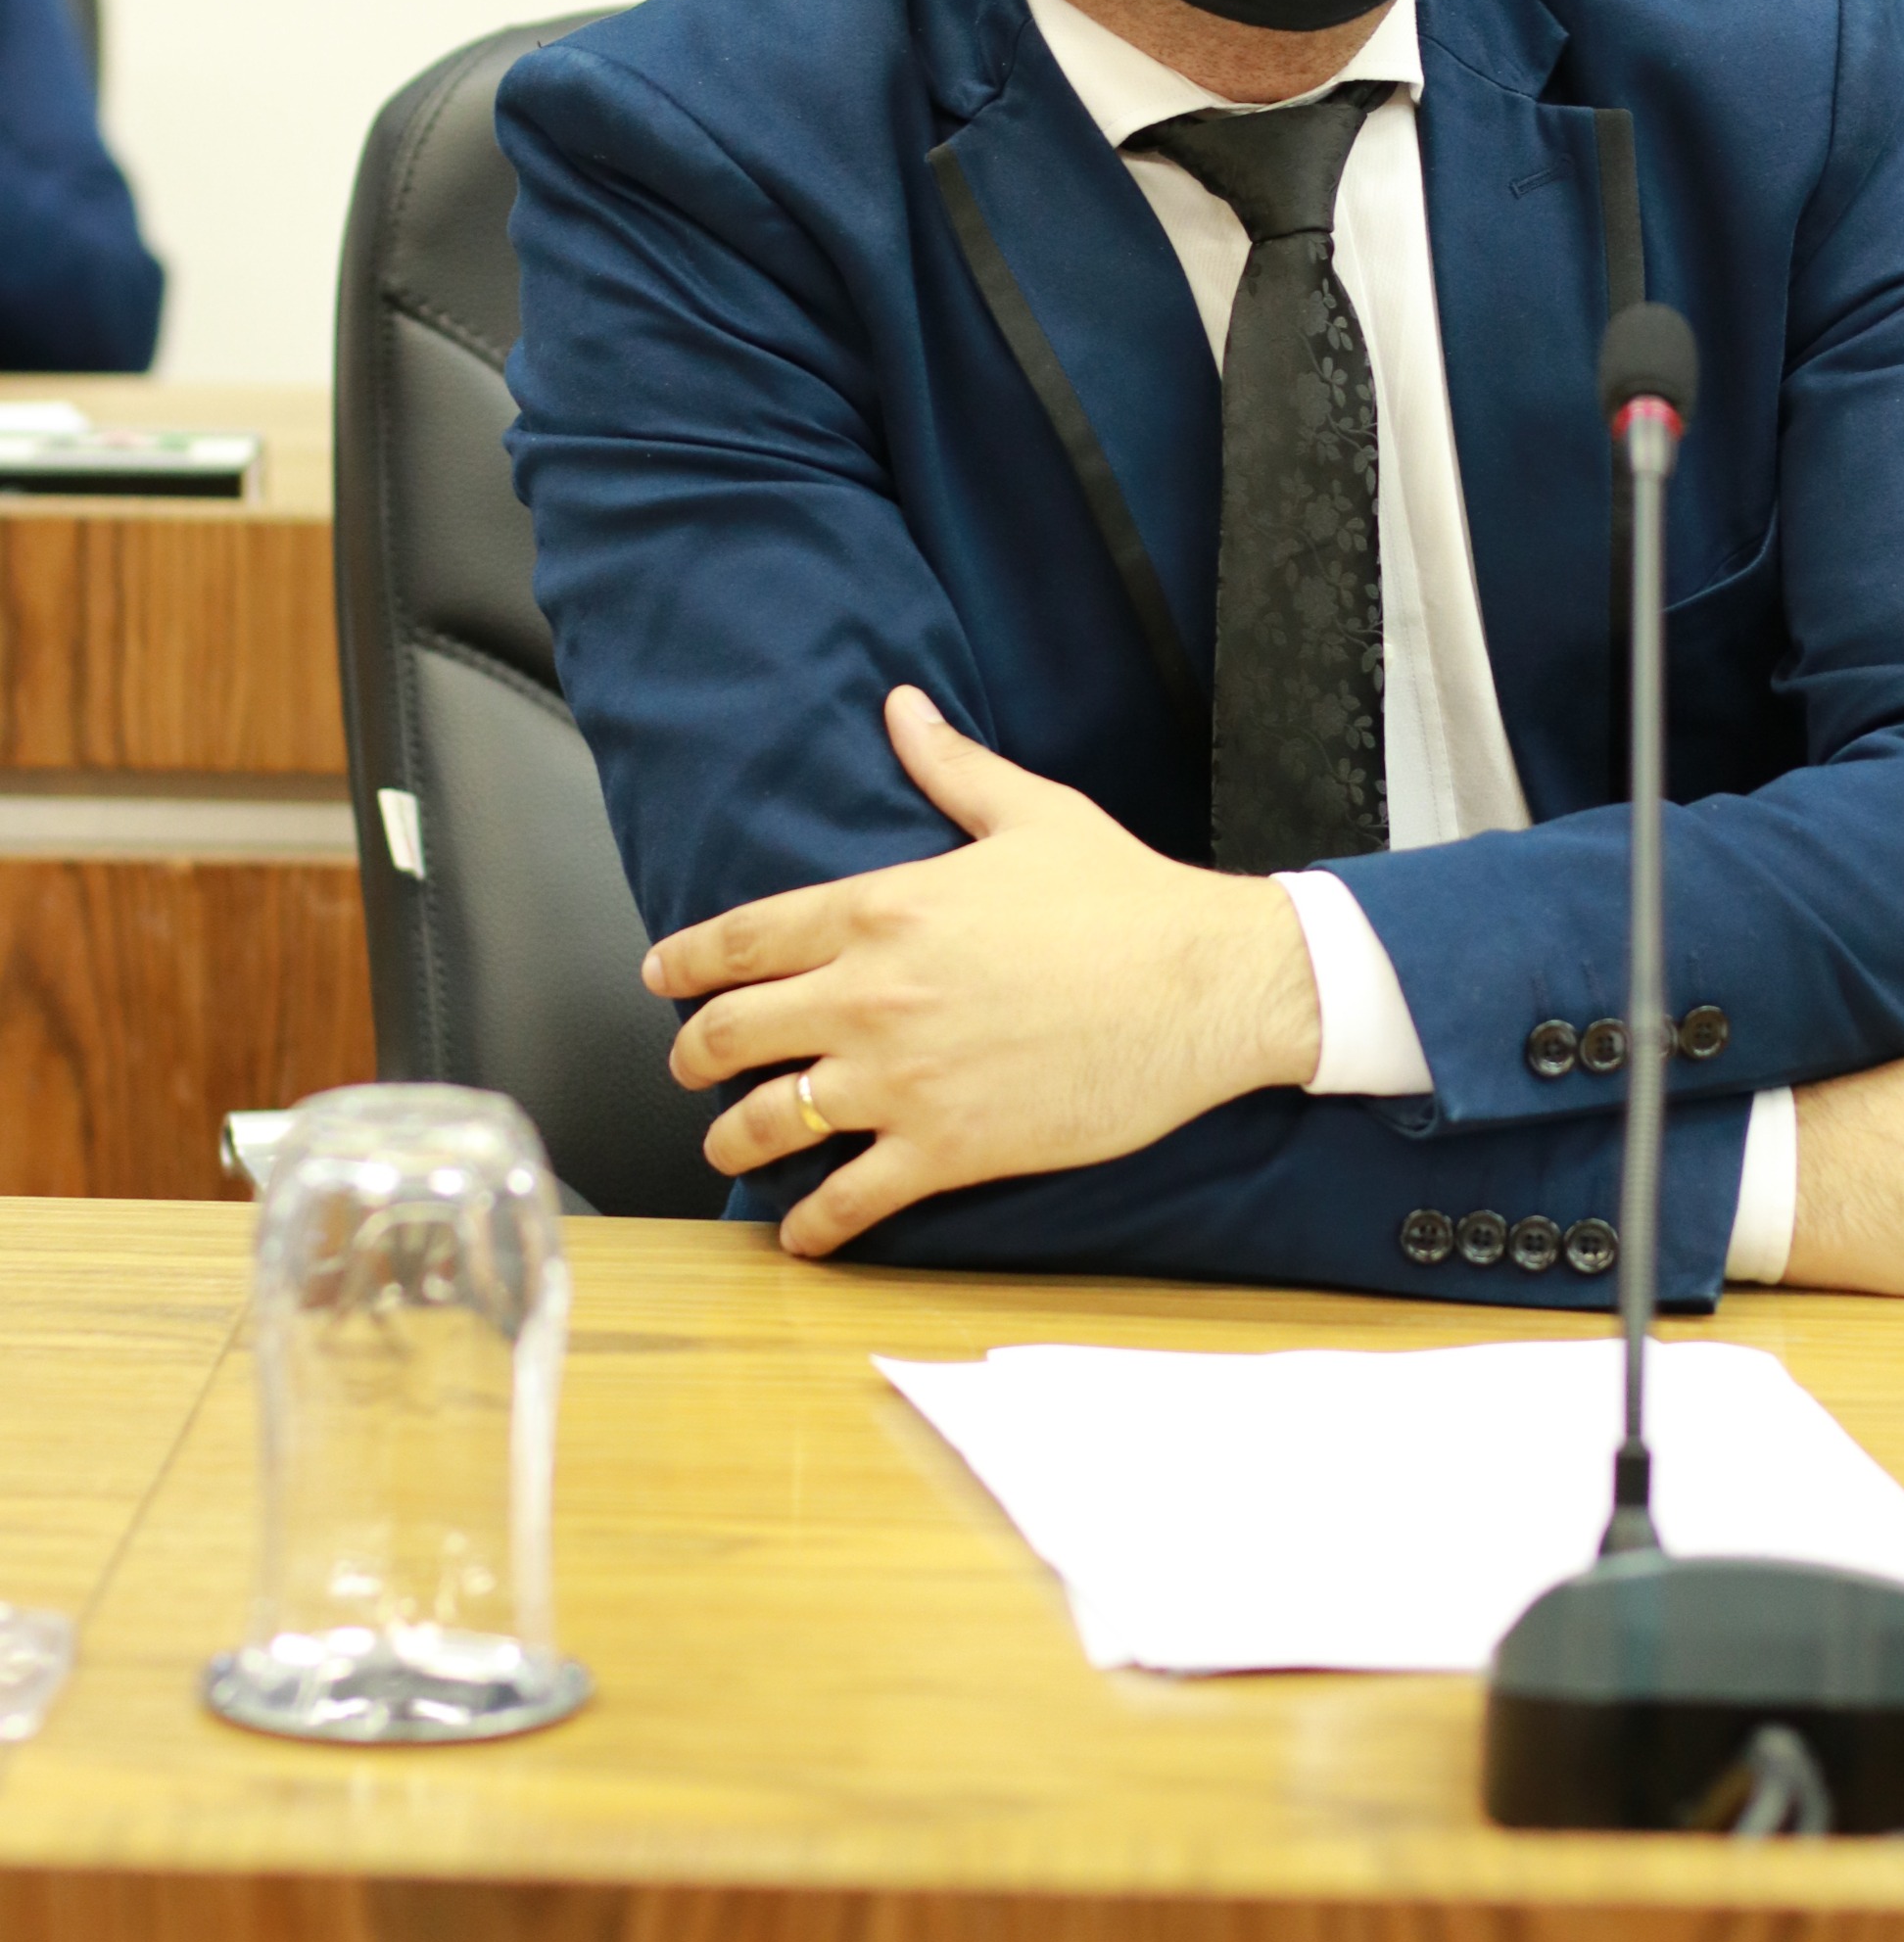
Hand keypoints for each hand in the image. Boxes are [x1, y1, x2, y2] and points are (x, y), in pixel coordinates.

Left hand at [644, 687, 1321, 1256]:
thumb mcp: (1031, 813)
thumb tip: (901, 706)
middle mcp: (869, 997)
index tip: (662, 977)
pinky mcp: (945, 1149)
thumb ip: (951, 766)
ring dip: (732, 1141)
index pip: (744, 938)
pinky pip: (847, 1200)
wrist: (1203, 986)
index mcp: (881, 909)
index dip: (687, 961)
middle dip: (694, 1055)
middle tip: (689, 1066)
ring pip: (768, 1123)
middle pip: (732, 1033)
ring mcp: (900, 1081)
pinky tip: (800, 1235)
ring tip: (726, 1150)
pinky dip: (812, 1225)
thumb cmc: (1124, 896)